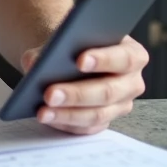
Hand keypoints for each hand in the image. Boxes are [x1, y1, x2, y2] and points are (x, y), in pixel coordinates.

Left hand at [20, 35, 148, 134]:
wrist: (69, 55)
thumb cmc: (73, 44)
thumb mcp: (63, 38)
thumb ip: (50, 48)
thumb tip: (34, 63)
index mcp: (132, 54)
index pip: (125, 58)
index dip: (104, 60)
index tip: (79, 61)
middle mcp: (131, 82)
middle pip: (109, 91)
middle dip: (77, 94)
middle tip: (50, 93)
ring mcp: (119, 105)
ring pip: (97, 114)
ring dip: (67, 114)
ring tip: (43, 111)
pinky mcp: (104, 121)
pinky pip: (86, 127)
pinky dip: (65, 123)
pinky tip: (48, 117)